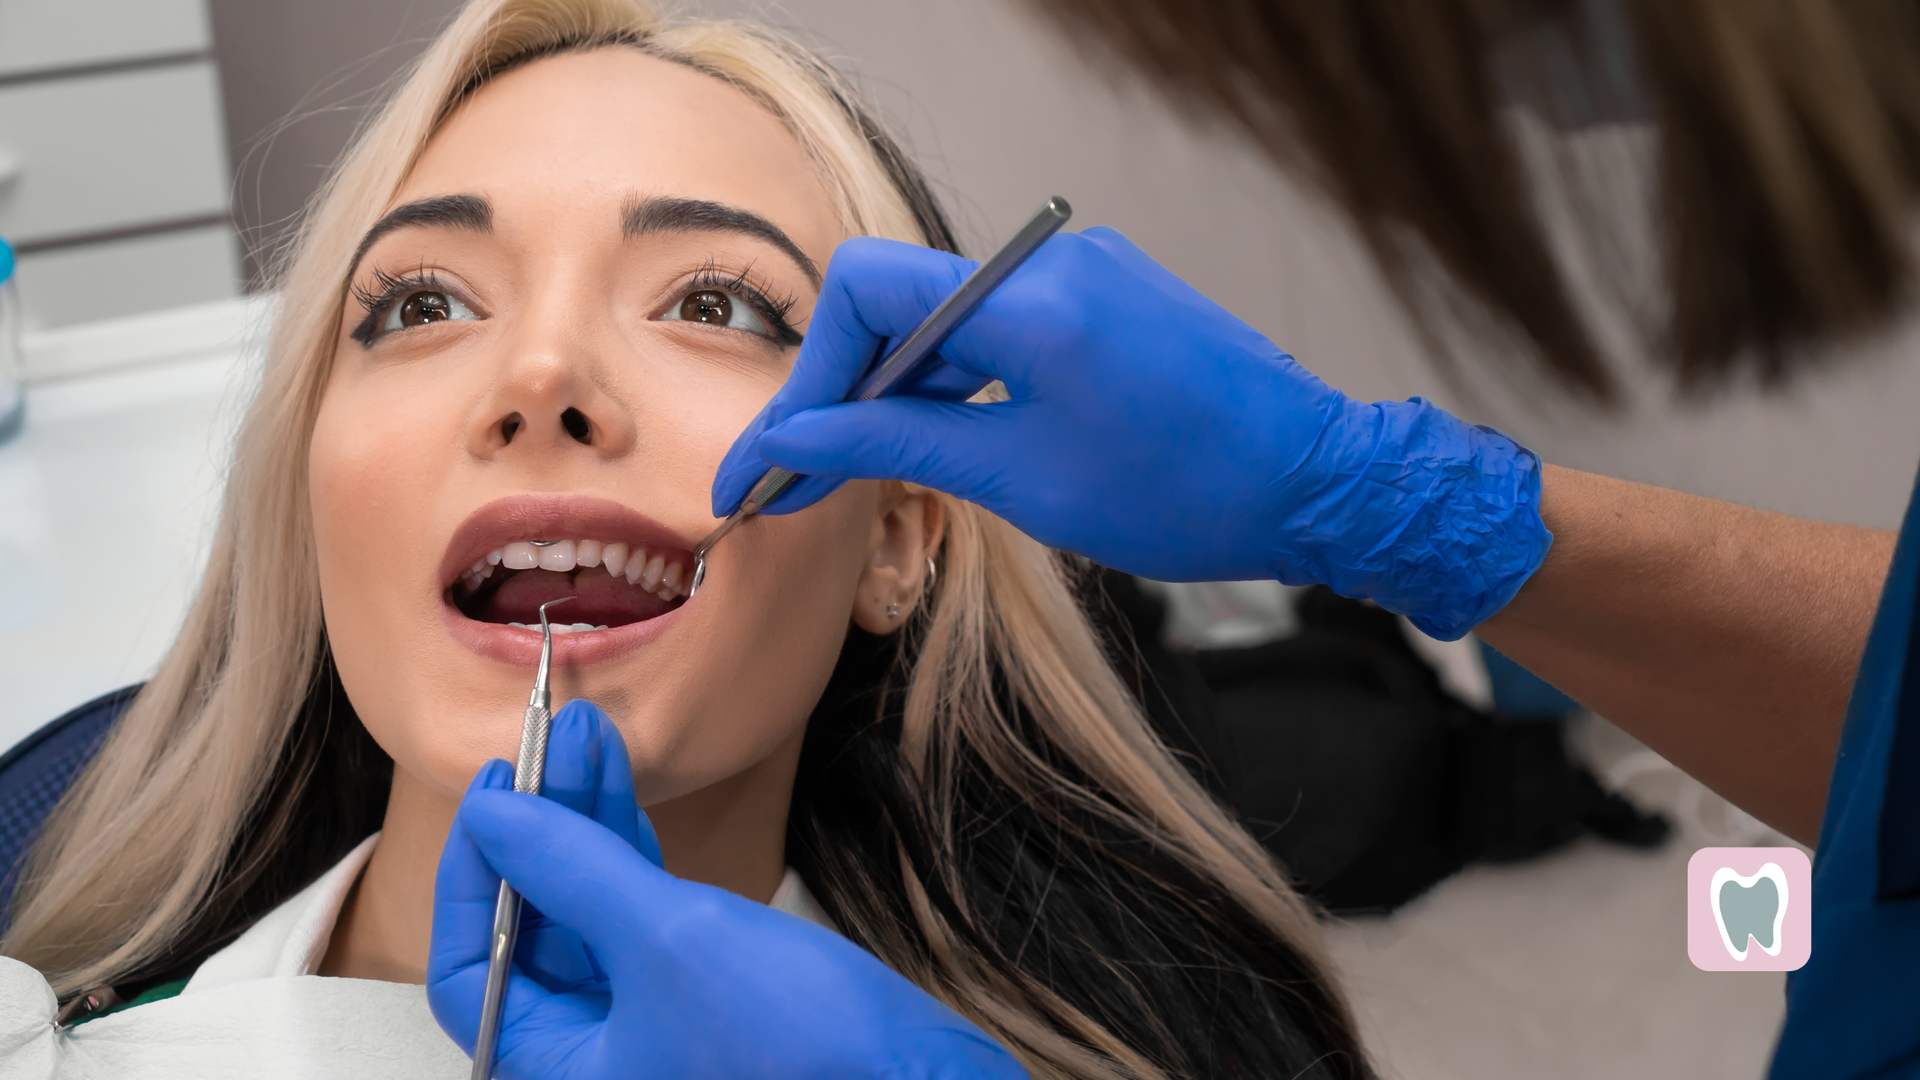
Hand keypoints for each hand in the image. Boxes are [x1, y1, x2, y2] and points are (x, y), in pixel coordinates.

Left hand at [427, 699, 1027, 1079]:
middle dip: (541, 827)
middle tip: (549, 742)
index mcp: (558, 1070)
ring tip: (592, 735)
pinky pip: (638, 915)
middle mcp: (591, 1053)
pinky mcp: (697, 994)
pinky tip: (626, 787)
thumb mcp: (668, 936)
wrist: (918, 1078)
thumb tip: (494, 813)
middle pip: (530, 929)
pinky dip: (631, 850)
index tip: (494, 791)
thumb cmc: (797, 1041)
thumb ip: (573, 869)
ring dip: (588, 821)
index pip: (468, 969)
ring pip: (587, 911)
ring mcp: (645, 1022)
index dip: (471, 875)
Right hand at [712, 228, 1549, 638]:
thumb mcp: (1022, 480)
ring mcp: (1084, 273)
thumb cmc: (1189, 493)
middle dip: (844, 390)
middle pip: (900, 302)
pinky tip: (944, 438)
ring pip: (948, 318)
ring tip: (865, 472)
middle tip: (803, 476)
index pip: (868, 293)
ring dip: (900, 391)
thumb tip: (798, 442)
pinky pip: (1000, 325)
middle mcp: (1054, 265)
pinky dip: (959, 380)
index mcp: (1033, 303)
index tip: (782, 452)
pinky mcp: (1106, 295)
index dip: (811, 374)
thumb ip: (898, 446)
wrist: (1318, 482)